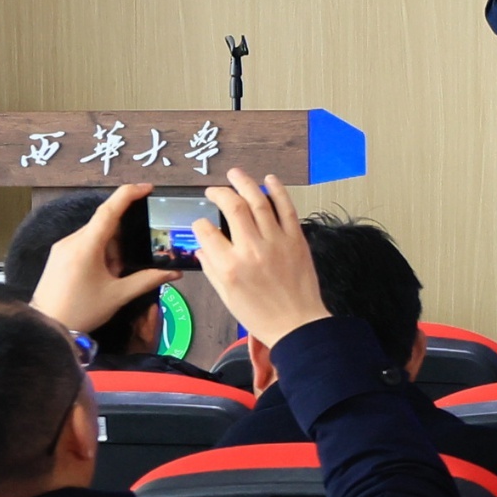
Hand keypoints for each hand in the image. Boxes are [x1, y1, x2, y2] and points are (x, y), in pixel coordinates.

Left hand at [30, 184, 172, 338]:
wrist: (46, 326)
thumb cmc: (81, 310)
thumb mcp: (118, 295)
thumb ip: (148, 279)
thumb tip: (174, 273)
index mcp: (86, 247)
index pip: (109, 211)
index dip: (129, 195)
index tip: (147, 188)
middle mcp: (71, 241)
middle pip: (104, 224)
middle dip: (123, 238)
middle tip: (132, 260)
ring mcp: (62, 248)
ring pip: (95, 235)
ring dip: (111, 248)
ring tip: (115, 274)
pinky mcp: (58, 256)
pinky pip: (84, 244)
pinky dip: (100, 252)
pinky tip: (104, 273)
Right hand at [191, 172, 329, 348]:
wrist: (296, 323)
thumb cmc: (258, 313)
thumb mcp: (224, 295)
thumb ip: (211, 267)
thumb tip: (201, 246)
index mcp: (228, 266)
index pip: (205, 231)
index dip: (199, 223)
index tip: (201, 222)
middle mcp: (251, 250)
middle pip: (233, 208)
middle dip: (220, 192)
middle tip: (214, 189)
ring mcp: (277, 242)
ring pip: (260, 203)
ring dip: (246, 183)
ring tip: (236, 173)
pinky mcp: (296, 240)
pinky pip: (287, 209)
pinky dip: (278, 191)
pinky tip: (269, 179)